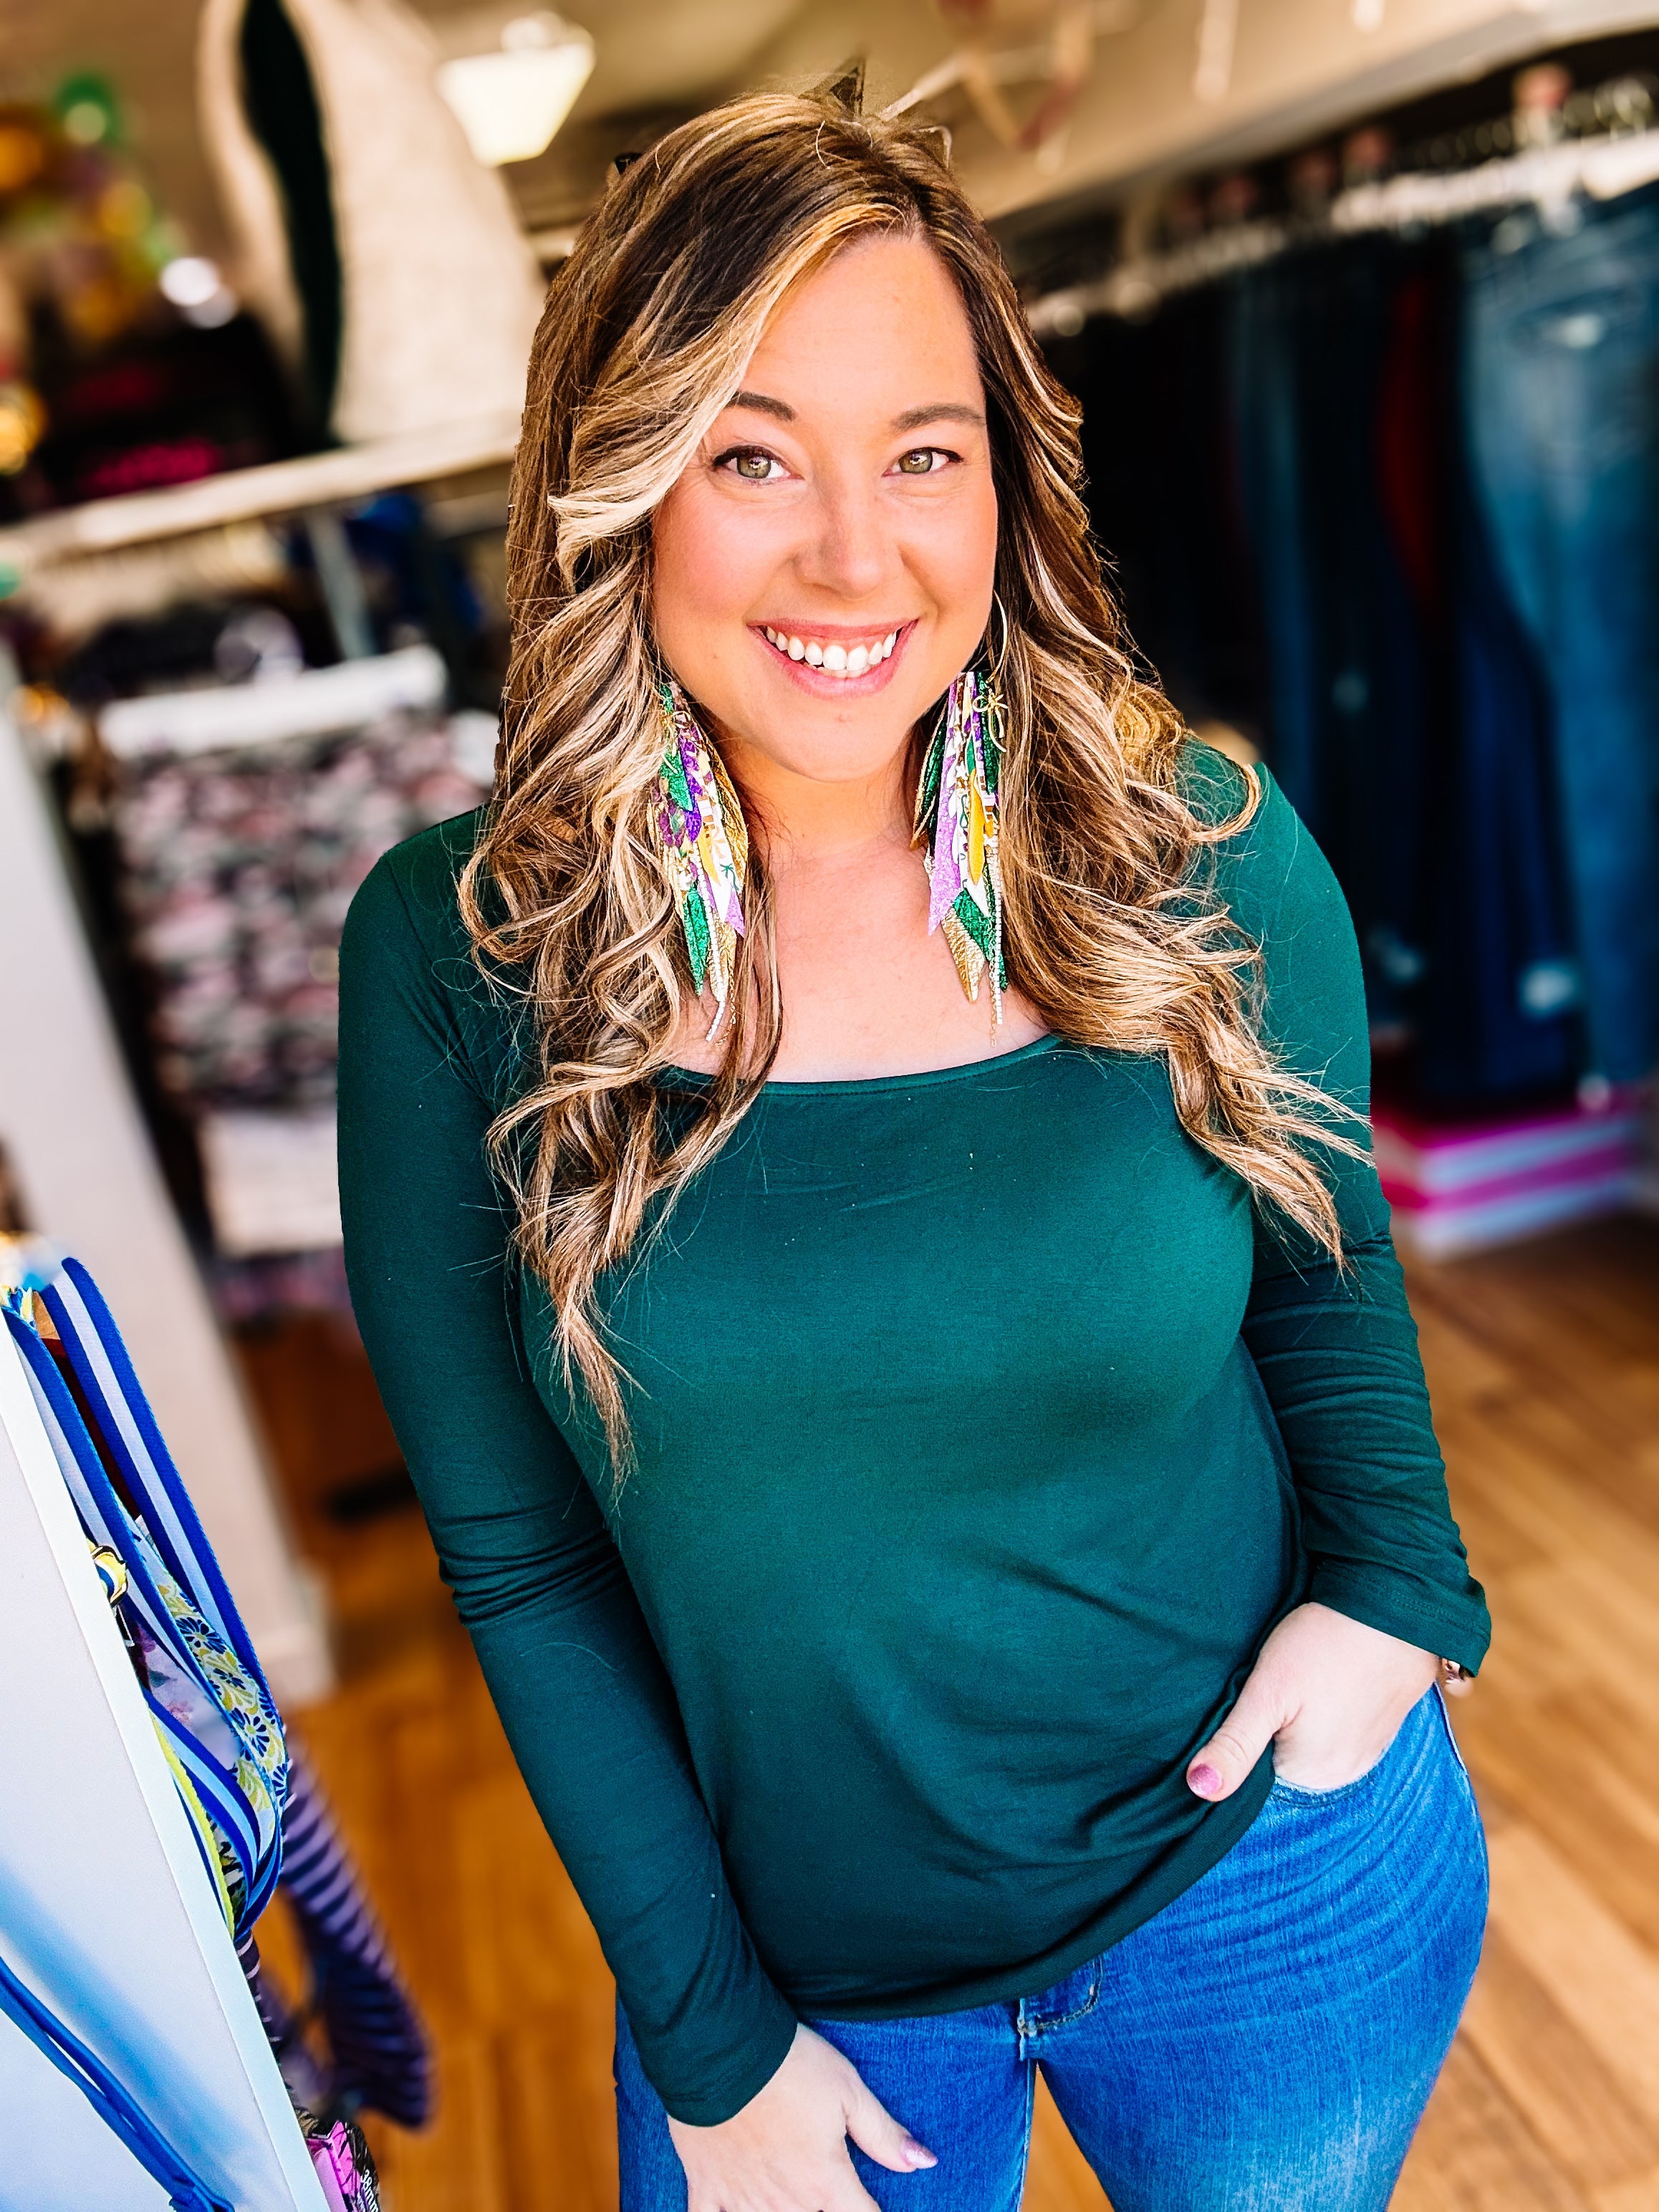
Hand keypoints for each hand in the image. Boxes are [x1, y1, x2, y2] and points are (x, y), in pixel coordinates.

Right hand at [667, 2023, 936, 2210]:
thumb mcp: (849, 2090)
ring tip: (789, 2184)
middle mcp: (787, 2202)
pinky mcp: (706, 2188)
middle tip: (817, 2171)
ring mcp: (743, 2199)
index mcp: (825, 2181)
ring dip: (782, 2208)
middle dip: (823, 2205)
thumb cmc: (790, 2063)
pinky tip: (735, 2210)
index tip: (867, 2201)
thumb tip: (923, 2163)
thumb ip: (884, 2134)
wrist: (719, 2046)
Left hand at [1186, 1602, 1440, 1798]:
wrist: (1392, 1606)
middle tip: (1280, 1680)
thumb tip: (1201, 1789)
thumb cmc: (1323, 1644)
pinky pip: (1342, 1725)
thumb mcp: (1267, 1692)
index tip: (1253, 1695)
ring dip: (1304, 1715)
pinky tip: (1328, 1676)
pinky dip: (1331, 1705)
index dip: (1245, 1730)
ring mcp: (1369, 1751)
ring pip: (1313, 1739)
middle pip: (1285, 1755)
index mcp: (1310, 1776)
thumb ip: (1234, 1745)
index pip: (1255, 1768)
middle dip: (1274, 1723)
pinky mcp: (1384, 1726)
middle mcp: (1343, 1775)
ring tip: (1306, 1675)